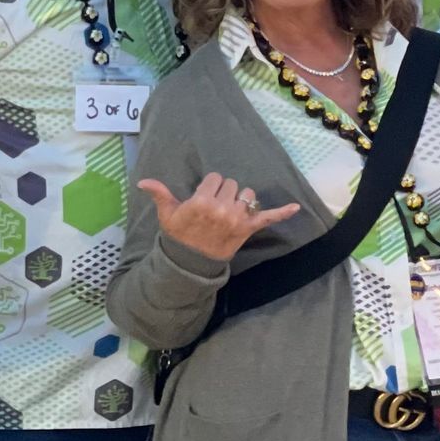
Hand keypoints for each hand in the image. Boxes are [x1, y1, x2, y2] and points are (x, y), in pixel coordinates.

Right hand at [138, 171, 300, 259]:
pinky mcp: (248, 229)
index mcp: (202, 201)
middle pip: (231, 184)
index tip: (203, 199)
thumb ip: (159, 194)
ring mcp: (237, 219)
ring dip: (241, 199)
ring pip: (247, 194)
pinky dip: (282, 213)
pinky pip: (268, 218)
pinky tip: (296, 208)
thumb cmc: (179, 235)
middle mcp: (221, 208)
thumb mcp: (167, 214)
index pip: (215, 178)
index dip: (209, 187)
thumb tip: (143, 182)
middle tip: (214, 208)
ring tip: (229, 212)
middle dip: (224, 192)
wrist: (191, 262)